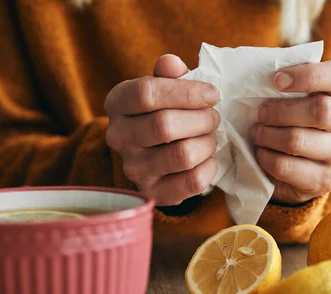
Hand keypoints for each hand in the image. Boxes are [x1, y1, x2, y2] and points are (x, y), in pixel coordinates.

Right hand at [105, 55, 219, 205]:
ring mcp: (133, 169)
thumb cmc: (162, 112)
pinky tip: (208, 158)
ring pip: (182, 155)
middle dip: (201, 119)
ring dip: (207, 143)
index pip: (146, 93)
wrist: (152, 154)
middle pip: (165, 125)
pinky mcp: (154, 193)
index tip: (212, 94)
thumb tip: (171, 63)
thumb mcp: (162, 87)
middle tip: (214, 117)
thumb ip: (169, 74)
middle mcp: (118, 137)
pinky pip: (193, 181)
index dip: (186, 92)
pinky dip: (210, 167)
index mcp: (117, 103)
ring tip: (210, 136)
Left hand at [252, 60, 330, 204]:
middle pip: (320, 110)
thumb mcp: (291, 98)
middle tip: (260, 114)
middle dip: (280, 111)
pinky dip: (267, 159)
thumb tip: (256, 73)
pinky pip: (287, 167)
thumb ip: (284, 84)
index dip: (307, 75)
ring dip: (268, 136)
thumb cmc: (290, 120)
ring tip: (258, 134)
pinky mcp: (326, 180)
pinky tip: (262, 154)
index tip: (276, 80)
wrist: (296, 168)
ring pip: (298, 140)